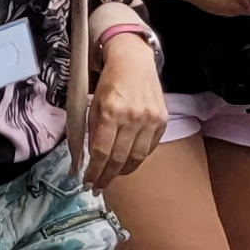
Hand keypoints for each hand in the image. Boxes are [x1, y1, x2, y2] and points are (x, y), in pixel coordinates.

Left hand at [85, 29, 166, 182]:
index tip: (88, 183)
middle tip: (98, 187)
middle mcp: (133, 117)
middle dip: (107, 177)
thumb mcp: (93, 104)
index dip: (94, 171)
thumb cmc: (109, 82)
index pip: (102, 152)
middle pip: (119, 159)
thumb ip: (93, 131)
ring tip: (113, 176)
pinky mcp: (162, 120)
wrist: (134, 61)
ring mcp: (150, 119)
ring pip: (137, 157)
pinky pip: (149, 148)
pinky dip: (137, 158)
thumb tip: (92, 159)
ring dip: (123, 172)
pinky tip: (128, 161)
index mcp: (111, 112)